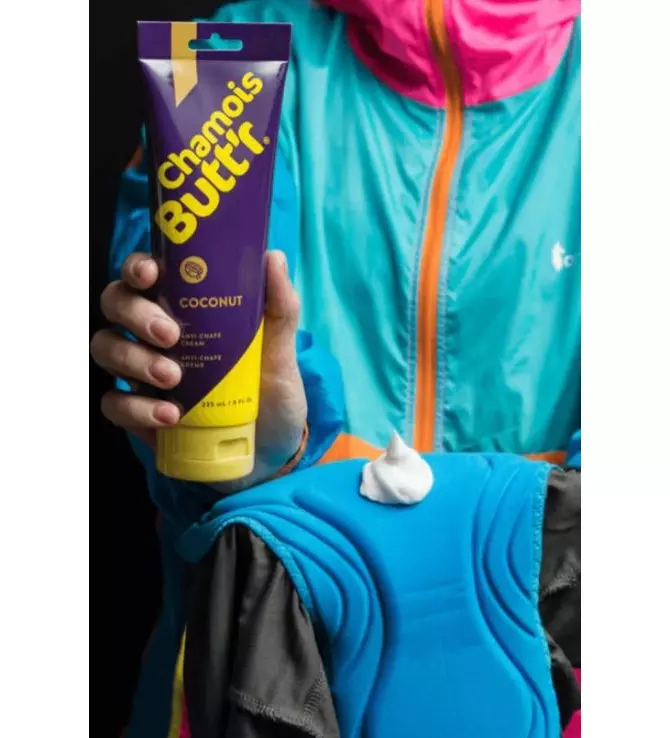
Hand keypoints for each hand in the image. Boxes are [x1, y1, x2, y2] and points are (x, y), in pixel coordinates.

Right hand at [91, 251, 307, 485]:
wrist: (272, 448)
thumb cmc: (271, 390)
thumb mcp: (281, 349)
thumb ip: (279, 307)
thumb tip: (273, 257)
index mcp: (184, 308)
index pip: (145, 274)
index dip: (137, 267)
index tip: (152, 273)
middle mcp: (154, 334)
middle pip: (116, 304)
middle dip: (136, 314)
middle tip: (170, 334)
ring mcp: (142, 373)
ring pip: (106, 348)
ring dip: (134, 359)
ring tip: (173, 377)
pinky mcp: (138, 413)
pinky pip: (114, 404)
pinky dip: (136, 408)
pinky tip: (170, 415)